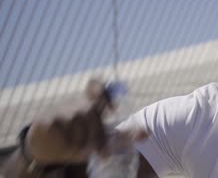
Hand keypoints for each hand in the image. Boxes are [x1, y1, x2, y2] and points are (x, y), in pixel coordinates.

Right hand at [24, 79, 145, 164]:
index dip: (105, 91)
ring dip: (82, 141)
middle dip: (97, 136)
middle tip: (103, 155)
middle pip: (91, 111)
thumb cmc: (79, 138)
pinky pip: (61, 129)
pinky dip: (67, 142)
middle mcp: (78, 103)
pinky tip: (68, 147)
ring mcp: (62, 108)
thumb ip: (123, 135)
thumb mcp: (101, 137)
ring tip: (84, 152)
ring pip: (77, 122)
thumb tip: (146, 133)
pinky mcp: (47, 118)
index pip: (97, 86)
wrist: (47, 146)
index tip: (114, 108)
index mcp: (93, 104)